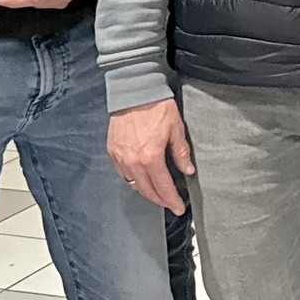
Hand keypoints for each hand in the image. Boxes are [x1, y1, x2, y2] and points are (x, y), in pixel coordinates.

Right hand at [108, 99, 195, 214]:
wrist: (134, 91)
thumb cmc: (157, 107)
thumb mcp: (176, 129)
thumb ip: (181, 153)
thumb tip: (187, 170)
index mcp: (151, 157)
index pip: (163, 187)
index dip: (172, 200)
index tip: (178, 208)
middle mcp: (133, 162)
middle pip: (147, 190)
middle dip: (159, 200)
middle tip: (169, 203)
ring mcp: (121, 157)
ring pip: (133, 184)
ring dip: (146, 191)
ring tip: (157, 192)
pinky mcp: (112, 151)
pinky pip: (122, 173)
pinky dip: (132, 179)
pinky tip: (140, 178)